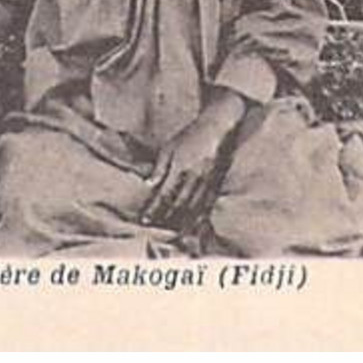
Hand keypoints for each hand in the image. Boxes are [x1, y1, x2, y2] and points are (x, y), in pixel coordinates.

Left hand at [141, 92, 245, 227]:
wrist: (216, 128)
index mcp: (180, 168)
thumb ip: (160, 167)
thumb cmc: (190, 136)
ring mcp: (208, 183)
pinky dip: (200, 217)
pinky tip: (195, 226)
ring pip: (194, 208)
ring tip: (174, 234)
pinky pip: (208, 205)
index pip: (165, 194)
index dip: (155, 209)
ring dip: (183, 223)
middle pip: (179, 205)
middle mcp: (195, 178)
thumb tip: (149, 184)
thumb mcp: (169, 148)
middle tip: (156, 229)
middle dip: (167, 218)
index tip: (146, 220)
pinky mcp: (217, 184)